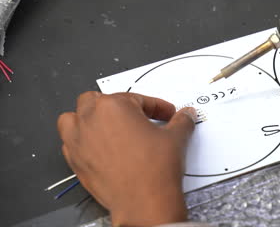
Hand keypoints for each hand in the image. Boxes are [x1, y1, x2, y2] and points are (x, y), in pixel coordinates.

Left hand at [57, 92, 196, 225]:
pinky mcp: (75, 161)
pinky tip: (100, 148)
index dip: (156, 107)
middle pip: (96, 100)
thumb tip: (185, 116)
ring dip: (88, 118)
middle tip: (136, 118)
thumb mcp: (176, 138)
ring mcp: (78, 141)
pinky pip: (70, 143)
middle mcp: (90, 119)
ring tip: (108, 126)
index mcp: (114, 106)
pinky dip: (82, 141)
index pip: (137, 99)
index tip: (165, 114)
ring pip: (73, 118)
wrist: (144, 203)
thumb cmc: (153, 171)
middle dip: (117, 106)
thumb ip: (181, 121)